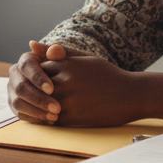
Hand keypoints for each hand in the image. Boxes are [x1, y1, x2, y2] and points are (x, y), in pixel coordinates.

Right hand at [8, 41, 66, 123]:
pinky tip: (50, 120)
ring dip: (37, 111)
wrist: (66, 83)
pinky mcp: (14, 105)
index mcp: (26, 60)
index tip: (52, 89)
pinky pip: (20, 114)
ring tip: (55, 116)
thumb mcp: (66, 59)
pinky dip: (35, 118)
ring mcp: (13, 90)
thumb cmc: (66, 69)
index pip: (26, 66)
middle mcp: (15, 74)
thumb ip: (59, 53)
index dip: (37, 78)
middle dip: (38, 99)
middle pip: (20, 87)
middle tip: (57, 108)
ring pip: (18, 102)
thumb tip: (48, 48)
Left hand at [10, 42, 162, 126]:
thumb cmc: (107, 75)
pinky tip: (53, 115)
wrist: (131, 95)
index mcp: (66, 65)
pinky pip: (50, 118)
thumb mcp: (83, 58)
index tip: (42, 79)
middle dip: (34, 91)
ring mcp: (67, 101)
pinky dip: (47, 117)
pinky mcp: (72, 118)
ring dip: (38, 105)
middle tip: (39, 94)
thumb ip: (57, 52)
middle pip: (35, 86)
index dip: (38, 75)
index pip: (36, 69)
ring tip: (43, 105)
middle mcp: (64, 82)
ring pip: (40, 103)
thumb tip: (31, 44)